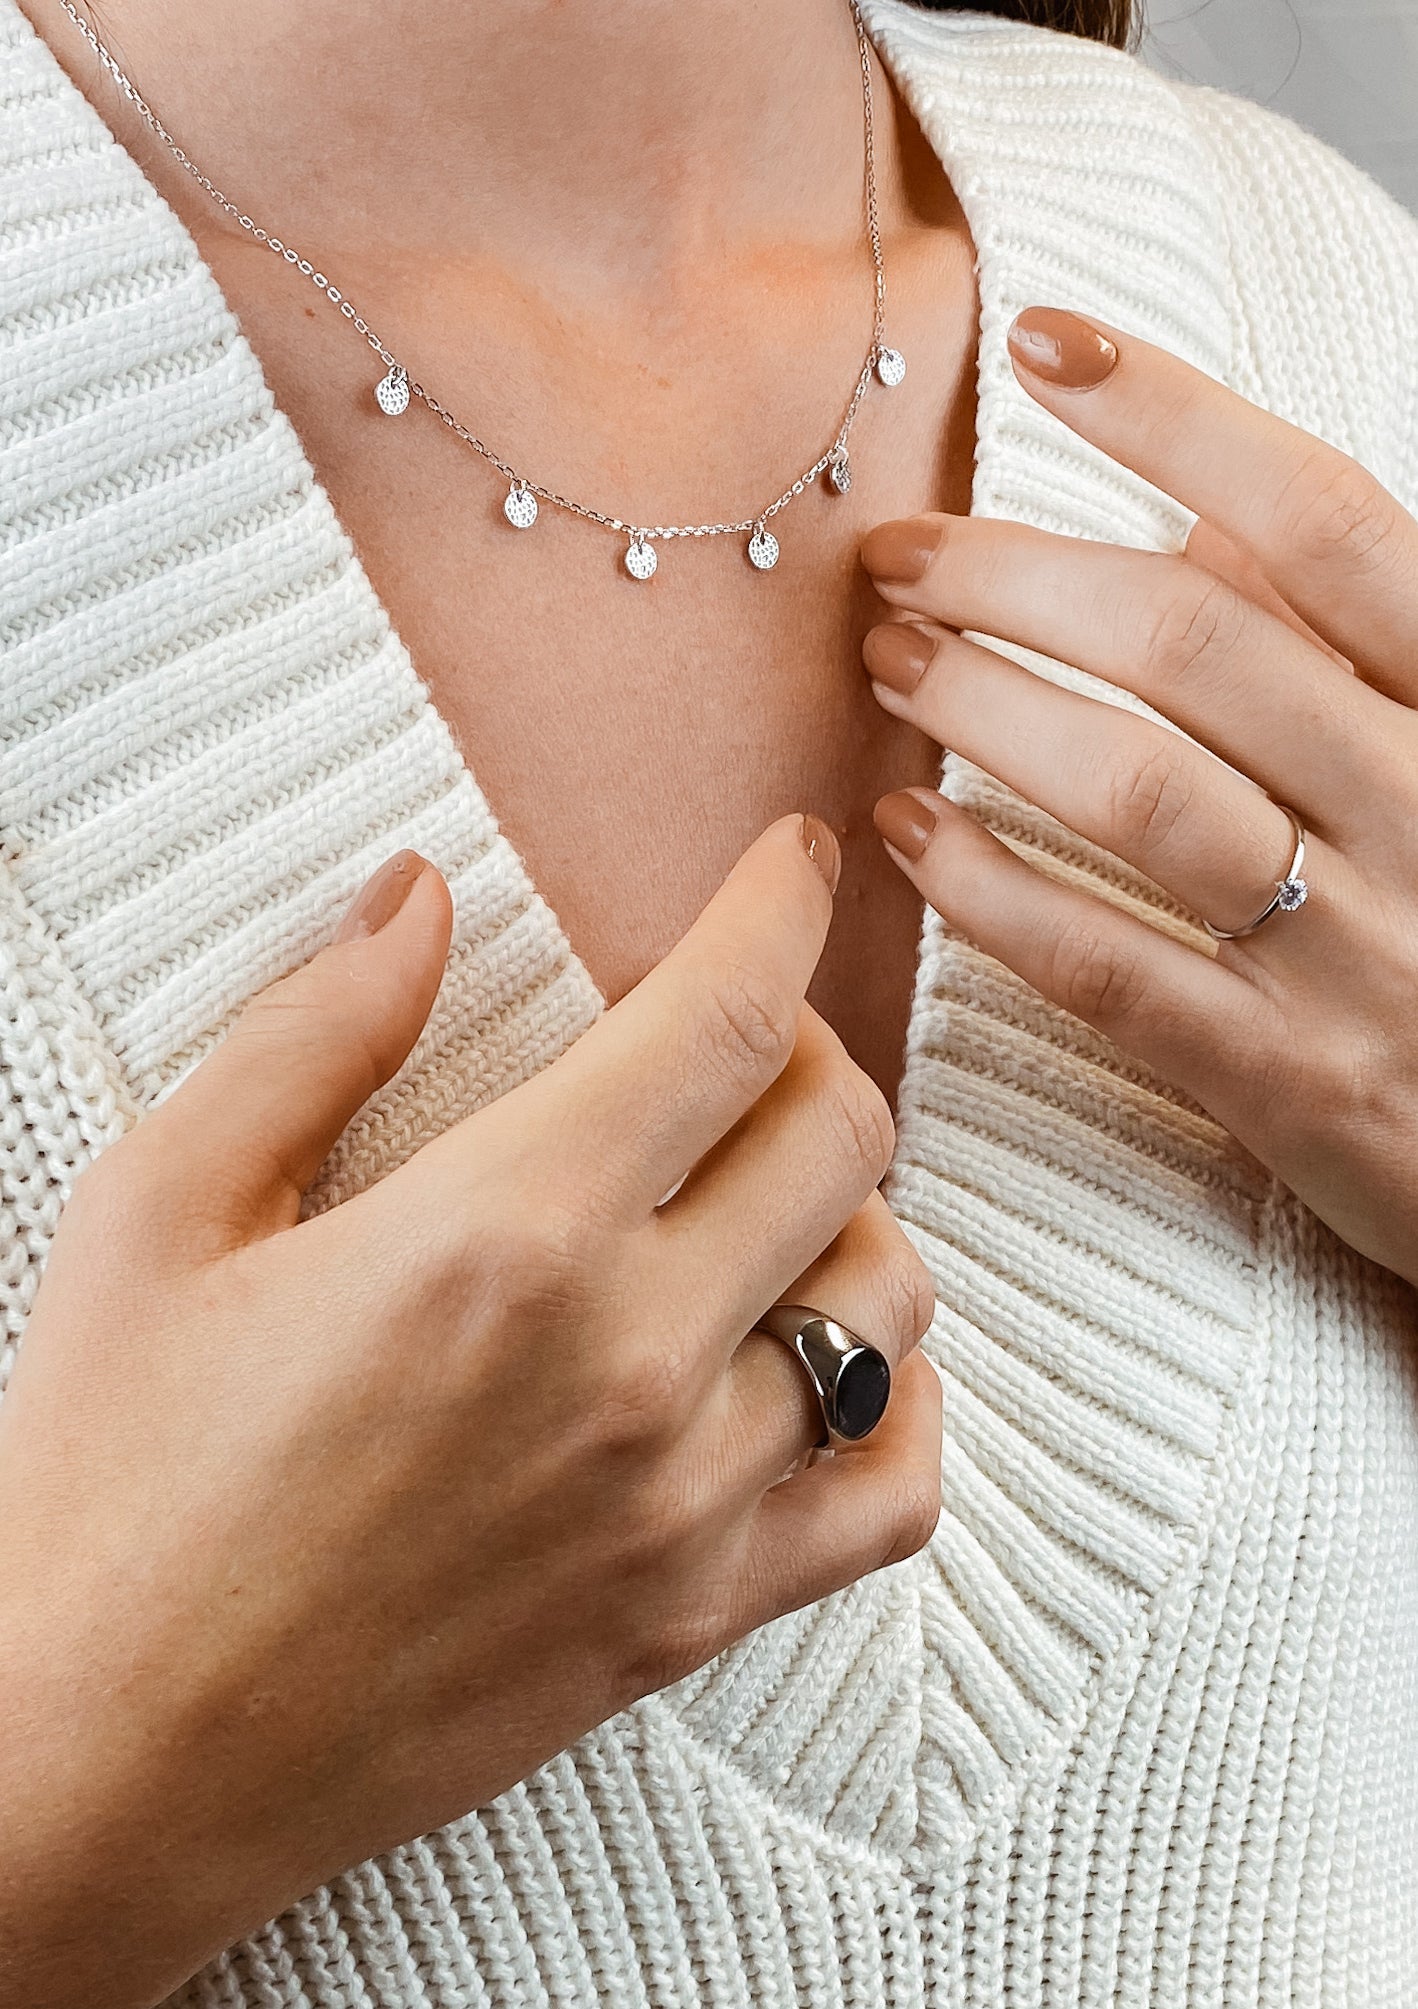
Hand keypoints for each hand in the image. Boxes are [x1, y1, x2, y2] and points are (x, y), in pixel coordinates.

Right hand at [0, 816, 940, 2008]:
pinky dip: (896, 1401)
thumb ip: (314, 1034)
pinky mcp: (695, 1619)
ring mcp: (683, 1502)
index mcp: (501, 1232)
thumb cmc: (110, 1481)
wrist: (106, 1762)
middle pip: (842, 1137)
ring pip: (891, 1298)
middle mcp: (628, 1360)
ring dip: (850, 1211)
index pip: (728, 1019)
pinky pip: (893, 1490)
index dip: (778, 907)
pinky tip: (822, 1363)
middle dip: (809, 1047)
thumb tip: (419, 900)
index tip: (788, 862)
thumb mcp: (162, 1214)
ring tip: (761, 1199)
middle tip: (735, 1040)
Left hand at [860, 304, 1417, 1288]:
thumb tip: (1192, 532)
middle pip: (1198, 645)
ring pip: (1141, 795)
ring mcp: (1366, 956)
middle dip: (1021, 577)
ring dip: (987, 711)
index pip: (1329, 523)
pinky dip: (990, 892)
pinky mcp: (1294, 1084)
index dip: (1182, 416)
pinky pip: (1111, 971)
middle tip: (901, 555)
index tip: (1048, 343)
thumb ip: (1341, 643)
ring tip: (890, 665)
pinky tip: (905, 836)